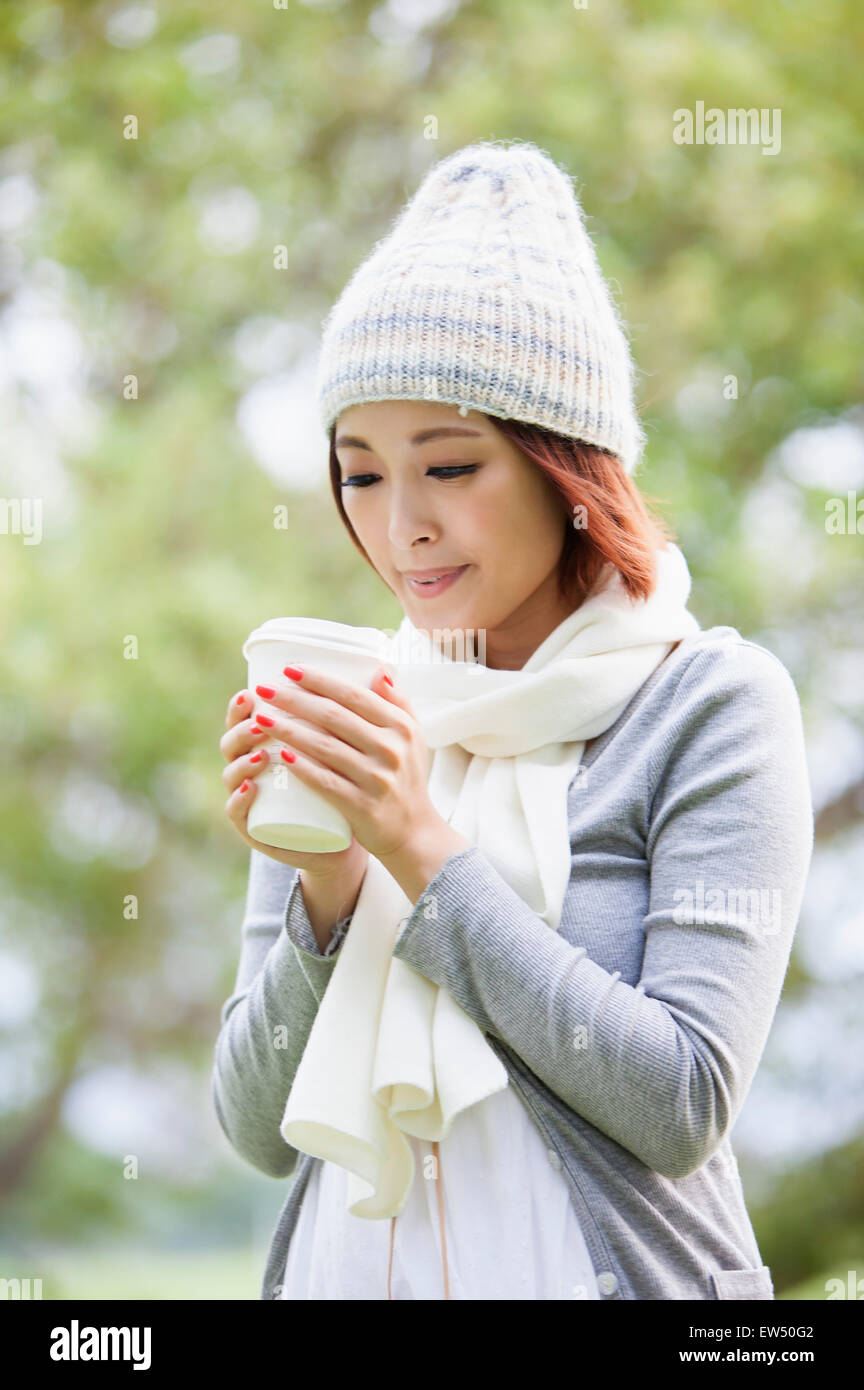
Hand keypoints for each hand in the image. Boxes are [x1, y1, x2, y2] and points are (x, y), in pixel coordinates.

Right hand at [220, 687, 368, 881]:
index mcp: (267, 743)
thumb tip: (384, 669)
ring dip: (242, 760)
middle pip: (232, 742)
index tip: (254, 689)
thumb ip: (361, 711)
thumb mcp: (353, 747)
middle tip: (260, 718)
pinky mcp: (256, 829)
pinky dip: (240, 799)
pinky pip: (238, 814)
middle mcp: (253, 768)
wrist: (347, 839)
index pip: (244, 719)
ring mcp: (252, 798)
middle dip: (241, 728)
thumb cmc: (349, 785)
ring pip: (231, 774)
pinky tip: (250, 788)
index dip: (242, 705)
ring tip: (262, 753)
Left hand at [249, 662, 439, 861]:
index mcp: (401, 726)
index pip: (354, 695)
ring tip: (262, 718)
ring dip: (288, 730)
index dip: (319, 680)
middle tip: (265, 689)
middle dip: (294, 699)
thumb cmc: (406, 776)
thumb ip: (398, 700)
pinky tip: (280, 755)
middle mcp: (391, 749)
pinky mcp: (362, 806)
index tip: (290, 669)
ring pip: (324, 747)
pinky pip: (326, 782)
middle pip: (333, 716)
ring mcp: (376, 779)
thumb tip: (378, 667)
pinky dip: (302, 767)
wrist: (413, 830)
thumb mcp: (413, 735)